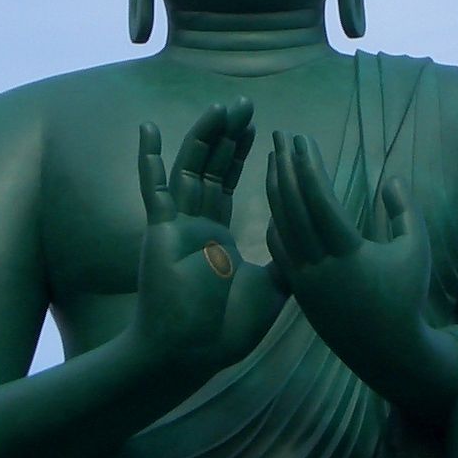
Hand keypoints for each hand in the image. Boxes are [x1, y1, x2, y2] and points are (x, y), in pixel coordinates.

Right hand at [130, 100, 285, 383]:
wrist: (190, 353)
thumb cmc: (226, 329)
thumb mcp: (272, 287)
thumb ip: (285, 258)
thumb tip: (309, 239)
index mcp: (218, 236)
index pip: (229, 183)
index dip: (242, 154)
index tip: (258, 126)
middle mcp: (196, 224)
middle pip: (212, 168)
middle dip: (228, 136)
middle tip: (245, 105)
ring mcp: (177, 225)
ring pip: (190, 169)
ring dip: (204, 137)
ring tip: (222, 108)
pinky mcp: (161, 231)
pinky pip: (154, 190)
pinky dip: (150, 159)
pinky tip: (147, 128)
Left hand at [265, 133, 455, 419]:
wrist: (386, 349)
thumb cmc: (406, 296)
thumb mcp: (417, 251)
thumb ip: (405, 212)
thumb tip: (390, 179)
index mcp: (349, 253)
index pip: (319, 199)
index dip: (308, 165)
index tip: (302, 138)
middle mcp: (320, 265)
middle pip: (293, 206)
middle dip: (286, 167)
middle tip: (281, 135)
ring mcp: (304, 279)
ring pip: (281, 226)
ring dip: (276, 190)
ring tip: (275, 160)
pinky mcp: (298, 291)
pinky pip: (279, 249)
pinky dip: (276, 221)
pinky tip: (276, 201)